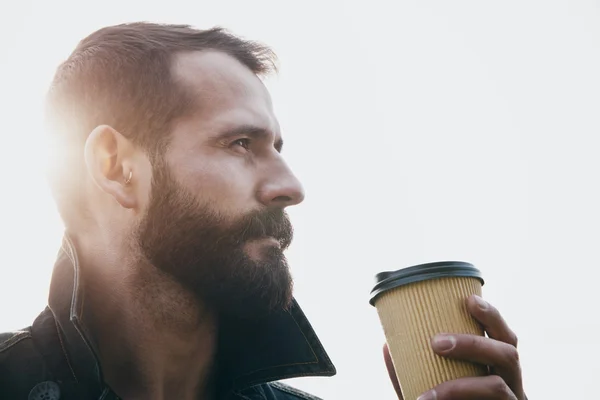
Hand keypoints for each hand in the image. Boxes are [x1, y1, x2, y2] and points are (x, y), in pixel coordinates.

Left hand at [383, 295, 525, 399]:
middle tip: (436, 342)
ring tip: (429, 395)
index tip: (468, 300)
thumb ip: (411, 372)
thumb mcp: (429, 388)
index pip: (501, 335)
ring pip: (498, 387)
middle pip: (509, 352)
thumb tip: (387, 346)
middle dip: (473, 343)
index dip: (491, 315)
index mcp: (496, 366)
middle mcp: (510, 382)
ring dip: (461, 386)